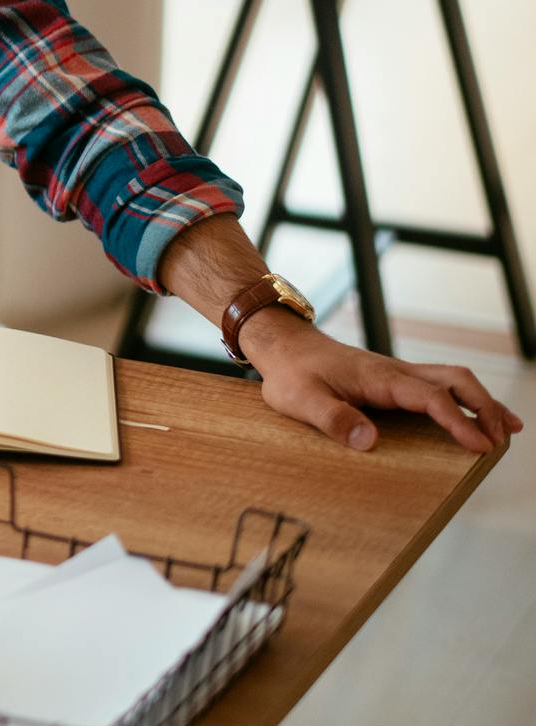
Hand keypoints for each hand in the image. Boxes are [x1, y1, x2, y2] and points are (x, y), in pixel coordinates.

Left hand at [244, 310, 521, 452]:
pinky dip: (465, 399)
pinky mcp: (394, 379)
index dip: (458, 422)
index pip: (430, 398)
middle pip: (455, 380)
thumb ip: (333, 420)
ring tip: (508, 430)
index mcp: (379, 377)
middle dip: (484, 408)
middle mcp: (395, 371)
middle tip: (501, 441)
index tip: (480, 447)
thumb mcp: (300, 400)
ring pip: (453, 379)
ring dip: (482, 402)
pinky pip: (440, 385)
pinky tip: (477, 416)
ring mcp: (398, 373)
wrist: (283, 345)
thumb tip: (370, 442)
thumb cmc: (290, 374)